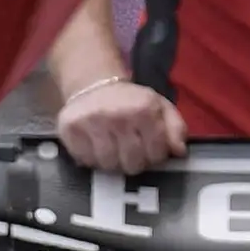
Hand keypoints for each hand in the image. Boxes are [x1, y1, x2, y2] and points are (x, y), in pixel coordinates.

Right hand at [56, 79, 187, 174]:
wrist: (94, 84)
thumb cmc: (131, 103)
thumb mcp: (160, 108)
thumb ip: (176, 129)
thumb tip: (180, 151)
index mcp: (144, 109)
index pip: (156, 155)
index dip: (155, 157)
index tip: (149, 148)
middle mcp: (117, 115)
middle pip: (132, 164)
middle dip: (134, 162)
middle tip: (130, 151)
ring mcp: (91, 122)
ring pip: (108, 165)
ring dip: (113, 163)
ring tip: (113, 149)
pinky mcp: (70, 128)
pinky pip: (86, 161)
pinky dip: (92, 159)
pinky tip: (96, 147)